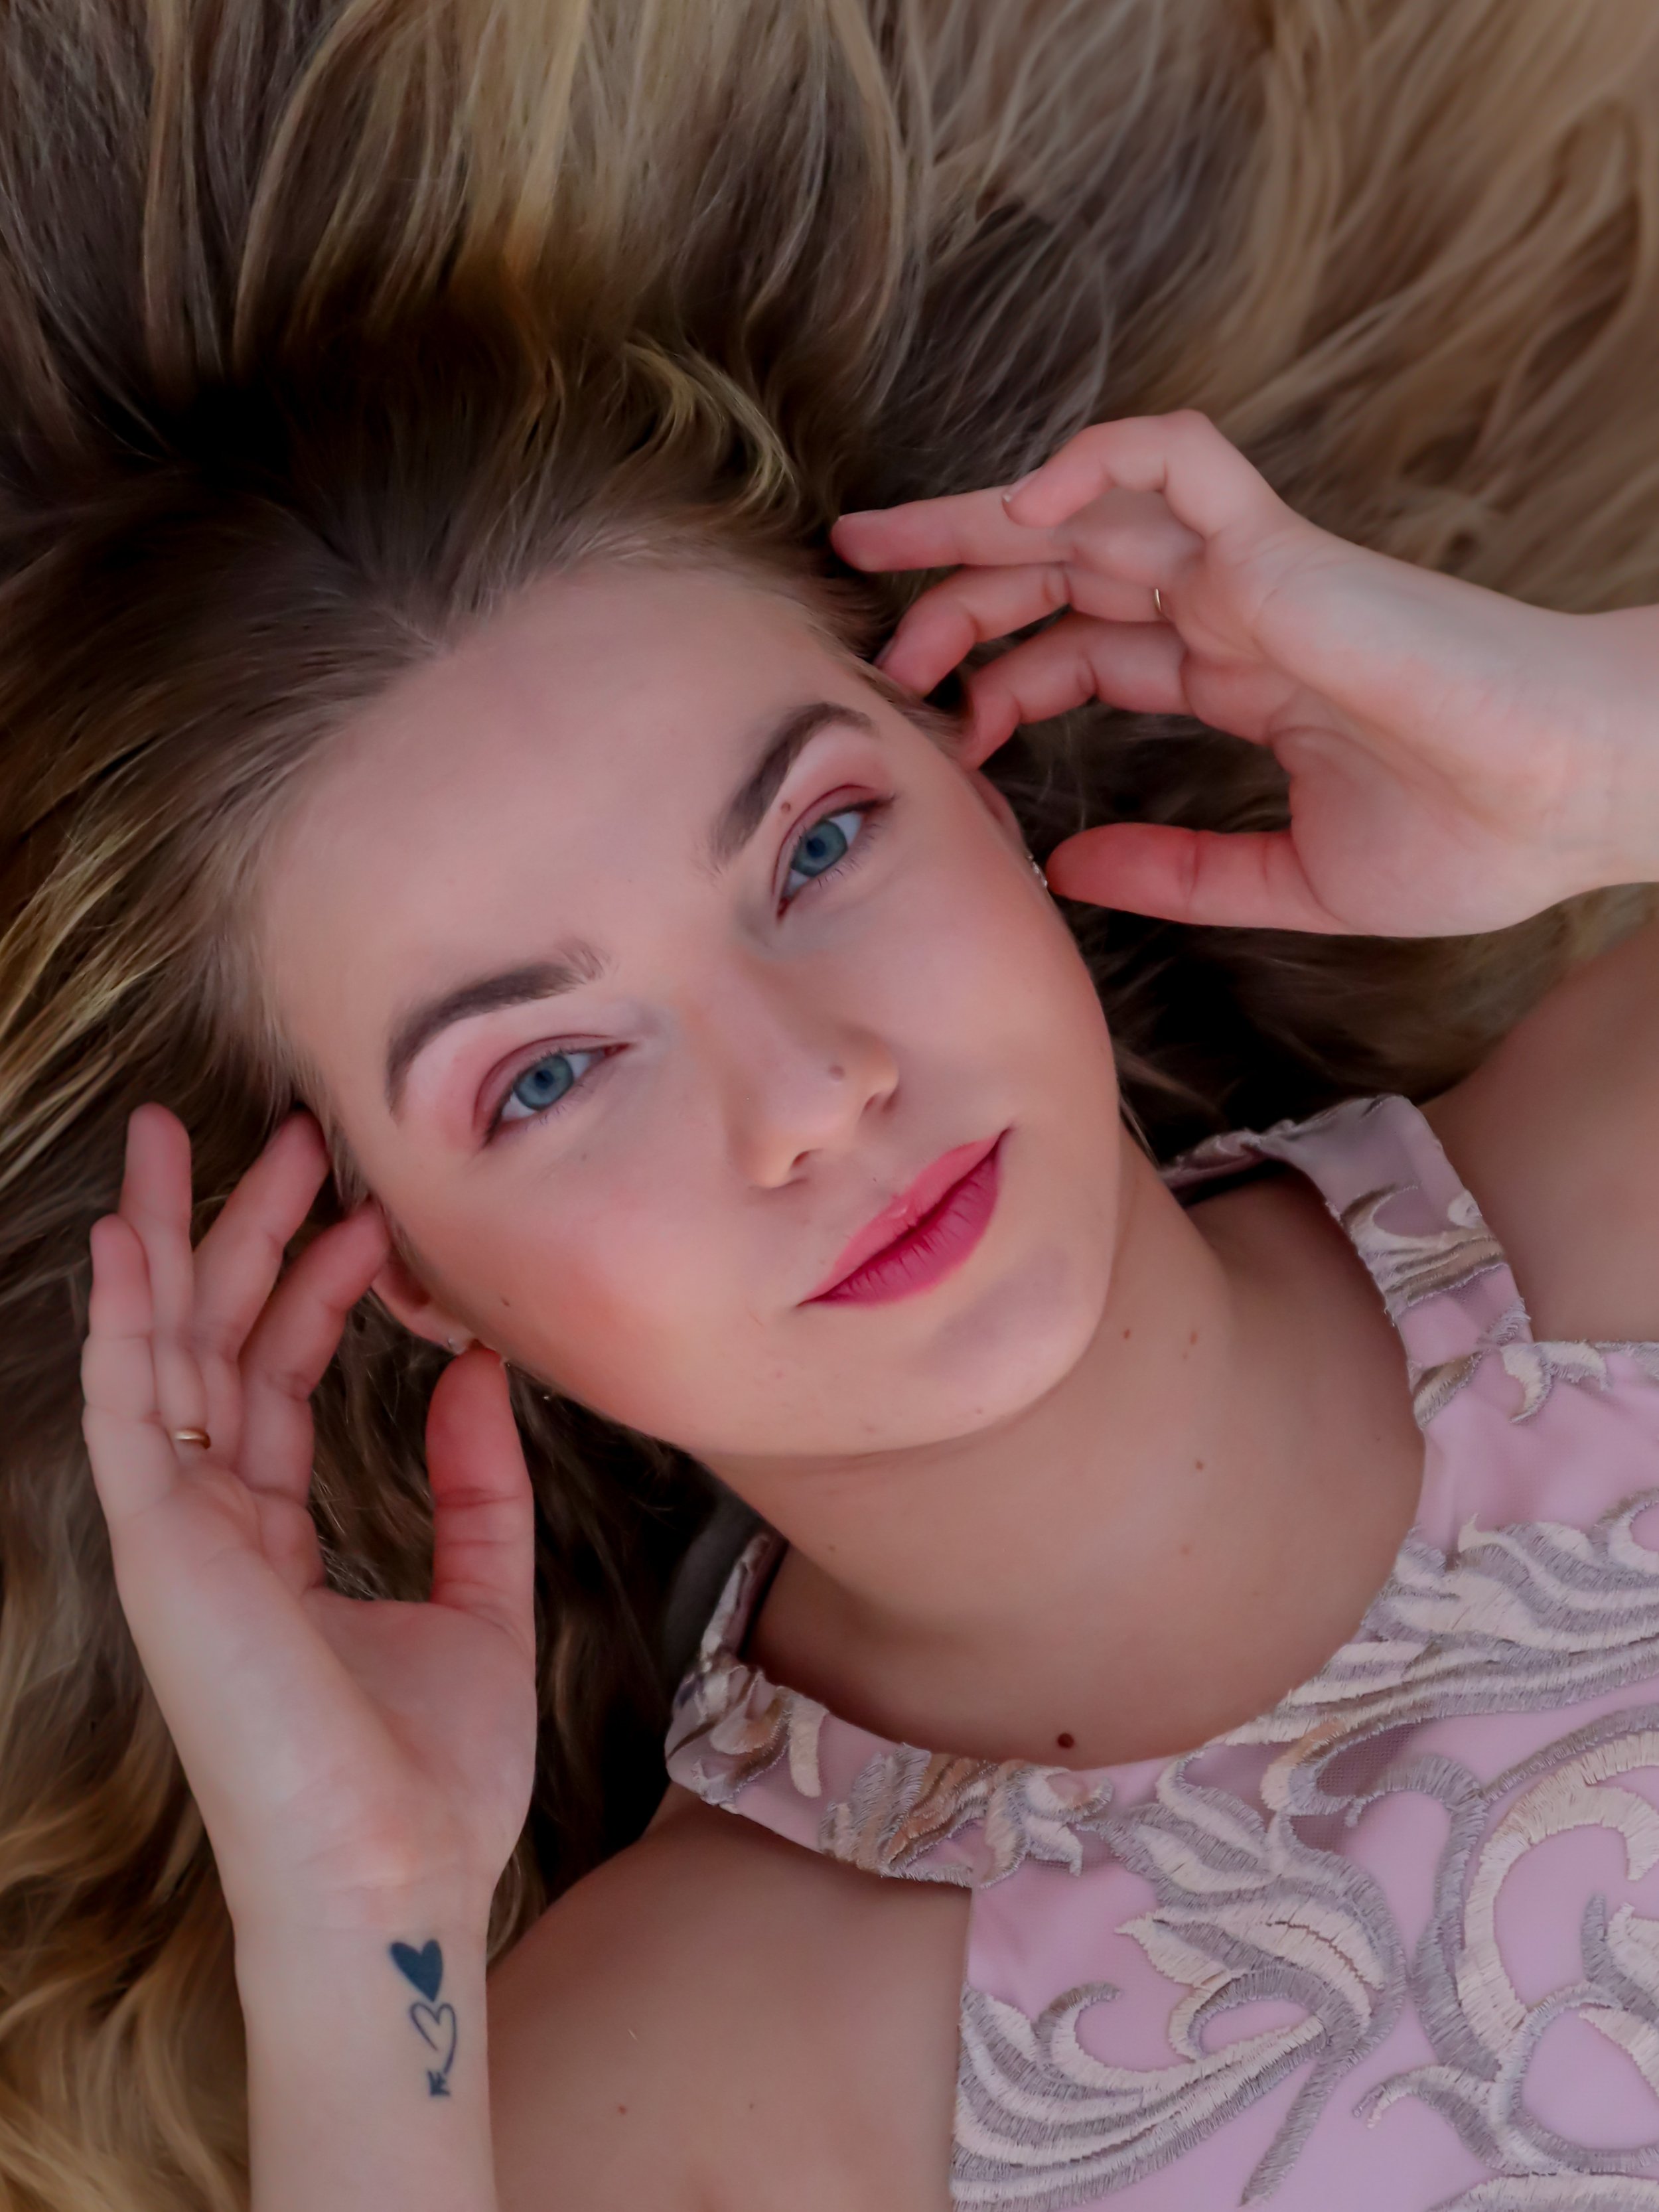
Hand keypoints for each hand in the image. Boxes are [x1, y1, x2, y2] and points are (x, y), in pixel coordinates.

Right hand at [80, 1106, 536, 1935]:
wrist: (398, 1871)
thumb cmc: (433, 1769)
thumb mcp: (481, 1595)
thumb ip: (475, 1481)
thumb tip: (479, 1365)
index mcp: (274, 1536)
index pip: (277, 1379)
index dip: (318, 1288)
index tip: (371, 1214)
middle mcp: (212, 1524)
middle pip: (213, 1344)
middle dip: (239, 1234)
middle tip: (284, 1137)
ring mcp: (178, 1533)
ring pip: (161, 1354)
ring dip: (168, 1243)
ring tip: (173, 1139)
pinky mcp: (160, 1545)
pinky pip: (127, 1410)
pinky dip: (120, 1321)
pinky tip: (126, 1240)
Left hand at [833, 411, 1658, 935]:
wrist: (1578, 802)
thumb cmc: (1474, 838)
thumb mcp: (1288, 878)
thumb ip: (1177, 869)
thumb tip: (1065, 868)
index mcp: (1236, 675)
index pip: (1086, 647)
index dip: (1000, 674)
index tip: (940, 729)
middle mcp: (1232, 612)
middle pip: (1064, 567)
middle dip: (954, 576)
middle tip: (860, 604)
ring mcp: (1255, 574)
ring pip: (1089, 507)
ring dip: (980, 520)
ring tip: (880, 549)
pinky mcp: (1286, 550)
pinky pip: (1179, 462)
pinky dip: (1098, 459)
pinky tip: (1022, 505)